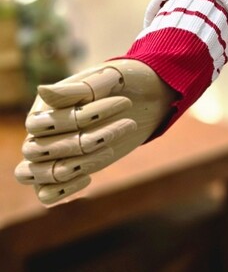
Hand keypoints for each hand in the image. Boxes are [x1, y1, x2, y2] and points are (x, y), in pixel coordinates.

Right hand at [14, 59, 177, 206]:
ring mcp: (56, 155)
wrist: (147, 98)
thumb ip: (78, 89)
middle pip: (37, 150)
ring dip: (79, 164)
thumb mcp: (107, 78)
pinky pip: (47, 194)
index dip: (81, 118)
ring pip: (45, 173)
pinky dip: (62, 191)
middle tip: (126, 124)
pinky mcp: (72, 171)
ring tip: (110, 149)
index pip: (40, 124)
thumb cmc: (124, 83)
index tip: (125, 102)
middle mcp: (43, 133)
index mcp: (44, 107)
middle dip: (82, 142)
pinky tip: (88, 177)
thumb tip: (42, 91)